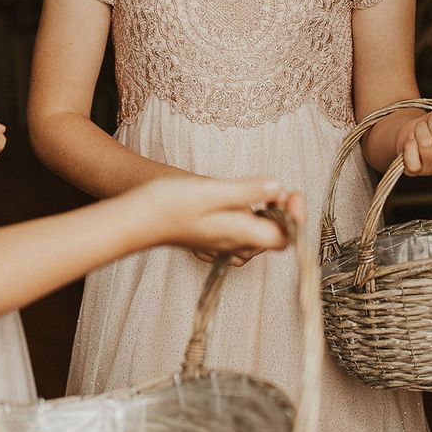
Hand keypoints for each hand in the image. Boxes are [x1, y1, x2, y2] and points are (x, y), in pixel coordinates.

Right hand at [136, 177, 304, 266]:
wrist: (135, 217)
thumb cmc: (169, 204)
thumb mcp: (212, 191)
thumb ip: (247, 191)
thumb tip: (279, 188)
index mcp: (238, 234)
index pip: (284, 238)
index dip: (296, 218)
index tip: (292, 193)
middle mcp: (233, 244)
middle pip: (274, 237)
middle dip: (284, 213)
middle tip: (282, 188)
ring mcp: (222, 243)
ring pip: (258, 235)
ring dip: (269, 214)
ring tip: (266, 192)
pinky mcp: (213, 236)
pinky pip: (242, 232)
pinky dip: (251, 216)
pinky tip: (243, 200)